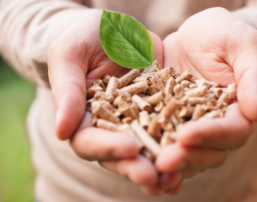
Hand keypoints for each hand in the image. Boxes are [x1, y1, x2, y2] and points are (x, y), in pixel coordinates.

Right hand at [47, 10, 167, 194]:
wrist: (119, 29)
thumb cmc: (88, 37)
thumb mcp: (71, 53)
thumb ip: (67, 89)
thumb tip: (62, 131)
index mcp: (85, 116)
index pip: (89, 141)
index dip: (107, 148)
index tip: (129, 149)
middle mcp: (112, 126)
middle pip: (120, 155)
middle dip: (136, 167)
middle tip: (153, 178)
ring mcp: (139, 122)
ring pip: (148, 150)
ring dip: (161, 166)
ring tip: (175, 178)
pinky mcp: (162, 112)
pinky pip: (171, 132)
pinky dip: (180, 147)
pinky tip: (194, 157)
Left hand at [156, 7, 256, 186]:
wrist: (196, 35)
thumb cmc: (223, 34)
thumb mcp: (242, 44)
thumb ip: (253, 76)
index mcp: (238, 110)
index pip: (232, 131)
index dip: (210, 135)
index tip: (185, 136)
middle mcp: (216, 125)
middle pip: (208, 151)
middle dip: (186, 157)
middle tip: (163, 162)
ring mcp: (191, 127)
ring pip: (186, 154)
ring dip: (169, 165)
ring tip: (149, 171)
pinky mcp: (169, 123)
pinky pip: (164, 143)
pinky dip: (154, 157)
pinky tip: (140, 168)